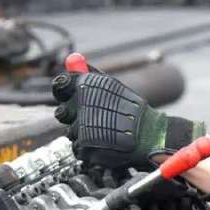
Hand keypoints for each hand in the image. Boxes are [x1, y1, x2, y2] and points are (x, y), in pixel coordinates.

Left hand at [51, 69, 204, 168]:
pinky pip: (79, 148)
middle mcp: (79, 106)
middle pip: (62, 113)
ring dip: (84, 133)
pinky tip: (105, 143)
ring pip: (72, 132)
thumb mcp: (112, 86)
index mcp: (85, 87)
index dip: (62, 91)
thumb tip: (71, 61)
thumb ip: (89, 75)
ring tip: (106, 132)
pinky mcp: (84, 147)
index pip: (60, 85)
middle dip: (73, 117)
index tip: (66, 95)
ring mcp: (80, 128)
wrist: (149, 135)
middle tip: (90, 119)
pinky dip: (89, 148)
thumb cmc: (133, 110)